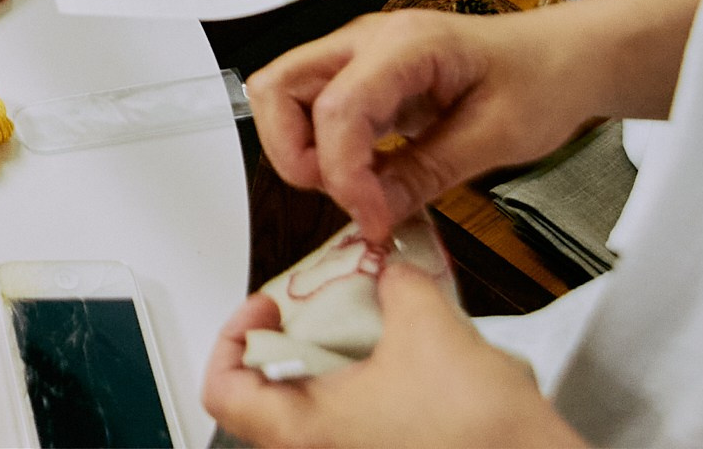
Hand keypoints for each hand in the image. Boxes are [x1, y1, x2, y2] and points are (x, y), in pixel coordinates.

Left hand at [203, 262, 579, 447]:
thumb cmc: (482, 434)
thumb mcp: (428, 327)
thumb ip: (396, 283)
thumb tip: (391, 270)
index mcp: (303, 431)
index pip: (220, 390)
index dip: (232, 338)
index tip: (267, 308)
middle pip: (265, 397)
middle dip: (291, 342)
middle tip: (315, 311)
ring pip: (313, 412)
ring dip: (331, 365)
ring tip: (365, 329)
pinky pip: (354, 426)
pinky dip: (364, 390)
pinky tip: (402, 363)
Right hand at [247, 9, 585, 241]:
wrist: (563, 57)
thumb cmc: (541, 80)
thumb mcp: (499, 136)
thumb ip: (428, 173)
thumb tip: (373, 214)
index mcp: (405, 44)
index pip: (338, 108)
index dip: (343, 173)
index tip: (373, 220)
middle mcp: (365, 40)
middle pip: (280, 87)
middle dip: (294, 153)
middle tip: (345, 197)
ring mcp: (357, 55)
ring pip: (284, 98)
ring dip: (302, 151)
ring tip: (356, 189)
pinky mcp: (361, 77)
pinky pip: (313, 110)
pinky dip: (324, 150)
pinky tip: (367, 178)